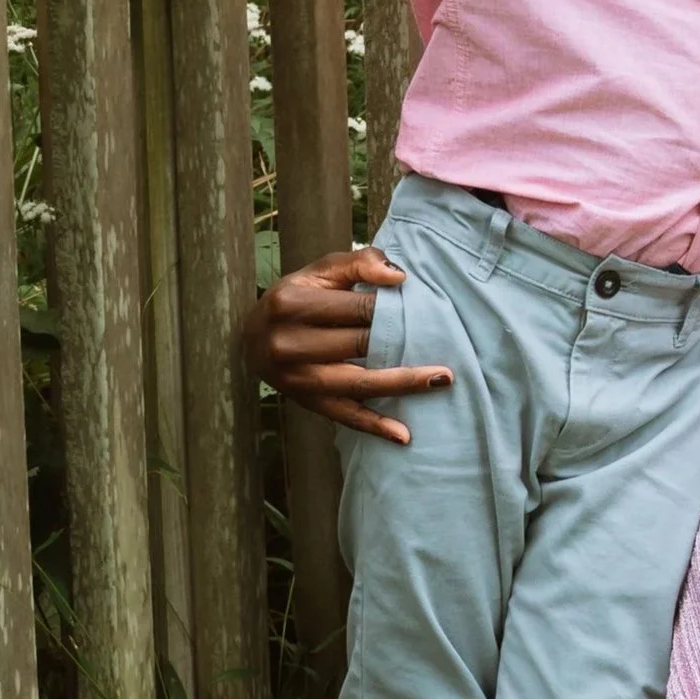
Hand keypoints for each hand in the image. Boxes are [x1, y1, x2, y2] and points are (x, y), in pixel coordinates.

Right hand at [239, 246, 452, 445]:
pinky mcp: (304, 403)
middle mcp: (288, 344)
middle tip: (449, 341)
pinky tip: (404, 435)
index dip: (392, 309)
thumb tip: (399, 277)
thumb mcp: (321, 271)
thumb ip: (359, 263)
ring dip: (403, 383)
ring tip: (442, 380)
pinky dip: (375, 426)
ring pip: (358, 383)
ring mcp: (296, 379)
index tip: (424, 309)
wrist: (251, 336)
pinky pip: (345, 416)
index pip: (357, 308)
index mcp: (291, 304)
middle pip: (360, 344)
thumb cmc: (297, 297)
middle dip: (403, 341)